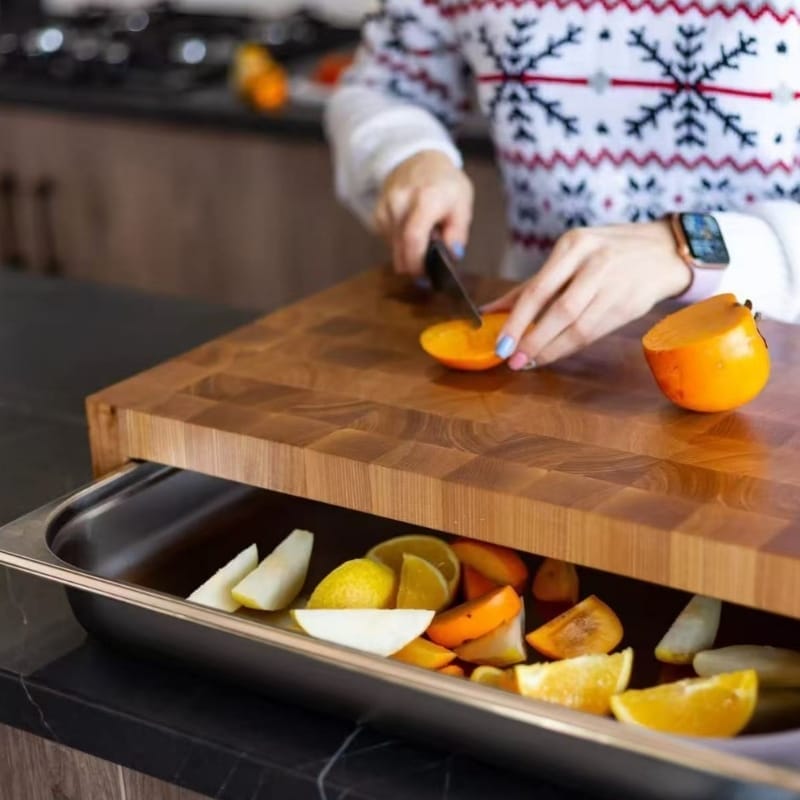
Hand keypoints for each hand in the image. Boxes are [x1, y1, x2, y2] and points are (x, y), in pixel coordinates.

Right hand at [375, 150, 472, 275]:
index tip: (426, 275)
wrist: (418, 158)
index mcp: (426, 198)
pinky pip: (388, 240)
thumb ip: (458, 232)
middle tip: (427, 272)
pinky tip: (410, 233)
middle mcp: (401, 202)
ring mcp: (386, 207)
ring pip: (393, 247)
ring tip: (423, 242)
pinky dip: (400, 244)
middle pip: (400, 248)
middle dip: (414, 266)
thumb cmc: (444, 182)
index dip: (418, 263)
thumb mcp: (463, 203)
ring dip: (408, 254)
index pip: (413, 238)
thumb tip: (453, 256)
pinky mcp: (377, 213)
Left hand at [483, 222, 692, 369]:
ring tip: (529, 361)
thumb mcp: (569, 255)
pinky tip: (554, 353)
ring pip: (578, 326)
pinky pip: (595, 332)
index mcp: (574, 244)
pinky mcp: (631, 304)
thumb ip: (530, 285)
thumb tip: (490, 311)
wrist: (664, 251)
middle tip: (512, 359)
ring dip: (550, 348)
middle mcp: (595, 262)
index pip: (538, 289)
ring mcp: (616, 284)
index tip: (500, 344)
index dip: (516, 321)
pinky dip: (571, 346)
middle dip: (532, 339)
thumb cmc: (606, 252)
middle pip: (558, 310)